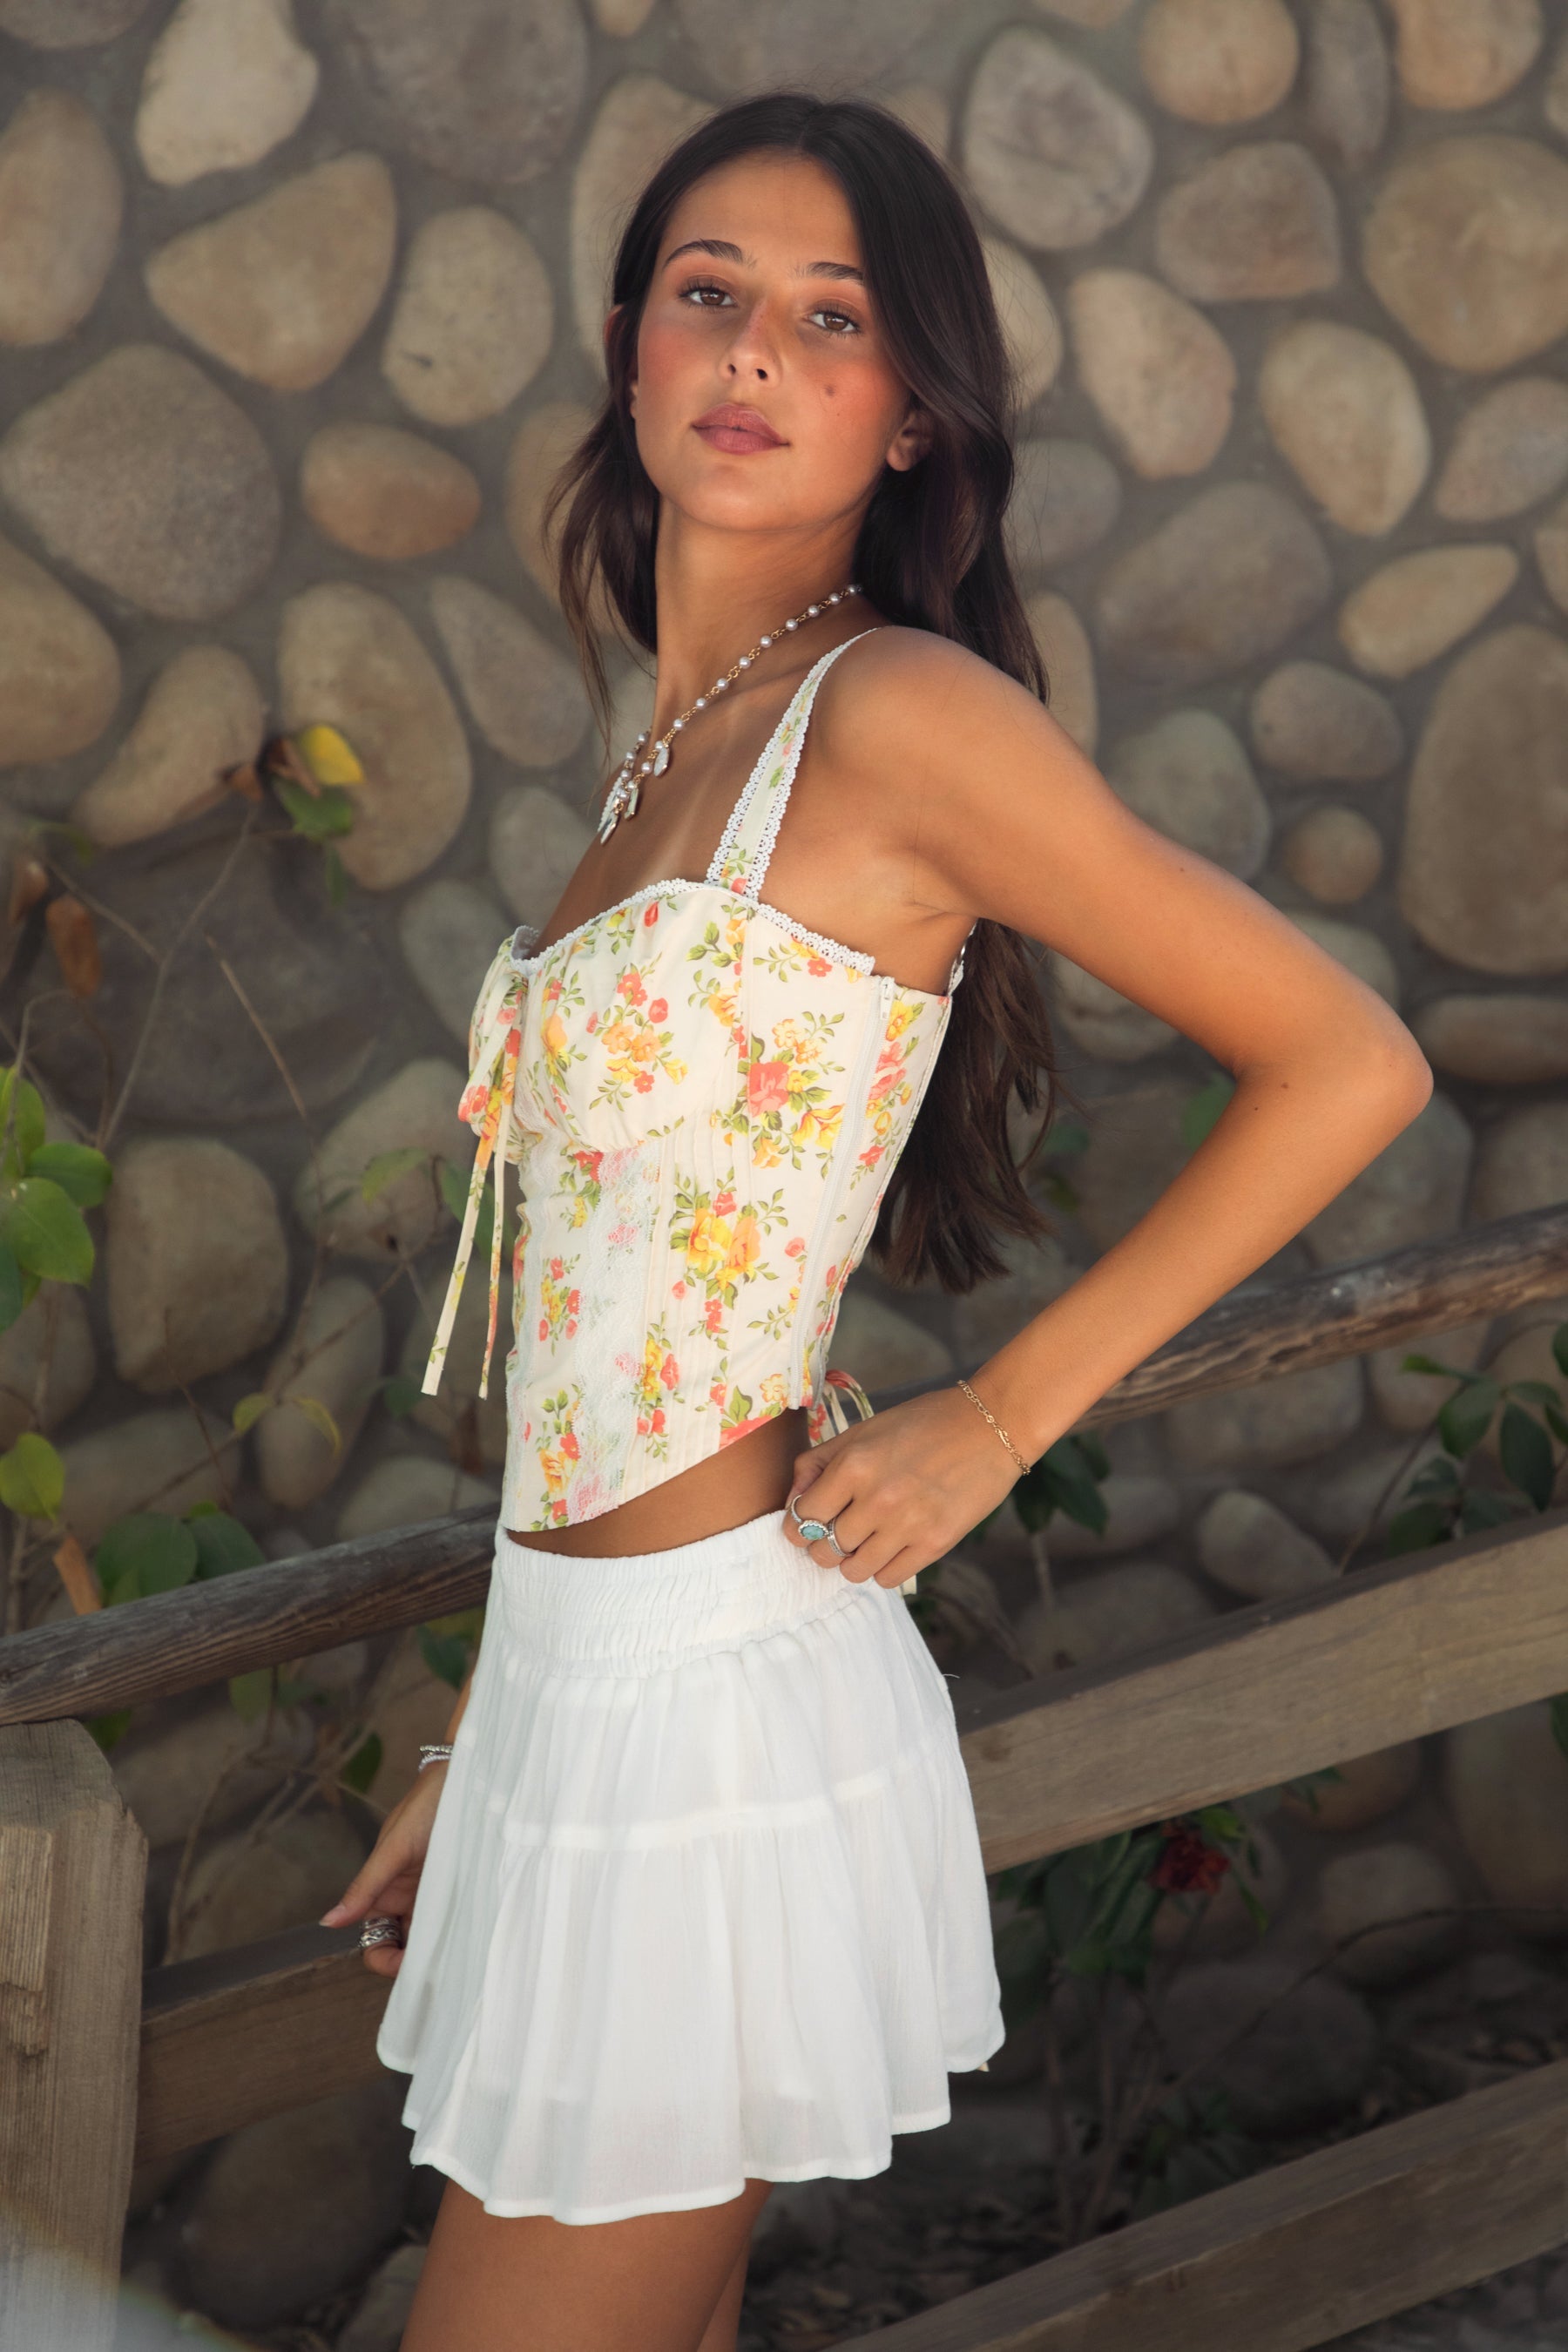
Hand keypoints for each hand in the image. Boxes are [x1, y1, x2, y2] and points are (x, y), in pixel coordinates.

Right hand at [317, 1760, 448, 1977]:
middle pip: (404, 1948)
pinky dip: (458, 1935)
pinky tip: (468, 1939)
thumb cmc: (426, 1805)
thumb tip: (328, 1922)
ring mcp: (435, 1897)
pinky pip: (455, 1923)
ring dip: (438, 1952)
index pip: (376, 1942)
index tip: (405, 1966)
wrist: (468, 1778)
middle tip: (436, 1968)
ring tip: (454, 1956)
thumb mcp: (394, 1847)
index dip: (385, 1960)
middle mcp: (408, 1901)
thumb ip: (365, 1886)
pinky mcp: (462, 1891)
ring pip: (431, 1940)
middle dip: (414, 1964)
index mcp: (384, 1894)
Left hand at [781, 1384, 1024, 1587]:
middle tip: (837, 1531)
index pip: (802, 1518)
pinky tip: (890, 1547)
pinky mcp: (935, 1544)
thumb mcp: (863, 1430)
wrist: (989, 1426)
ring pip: (852, 1571)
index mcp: (853, 1466)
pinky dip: (882, 1568)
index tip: (807, 1522)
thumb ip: (819, 1462)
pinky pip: (888, 1579)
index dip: (798, 1524)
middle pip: (823, 1550)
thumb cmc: (923, 1423)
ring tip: (864, 1541)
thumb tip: (793, 1500)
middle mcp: (877, 1500)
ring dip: (851, 1560)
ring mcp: (907, 1526)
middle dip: (823, 1544)